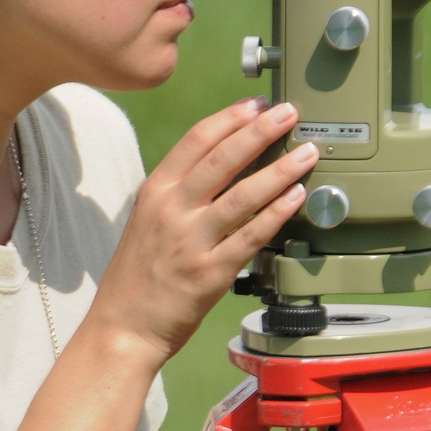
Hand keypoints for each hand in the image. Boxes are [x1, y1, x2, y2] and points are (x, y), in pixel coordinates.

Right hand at [93, 98, 317, 363]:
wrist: (123, 327)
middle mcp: (172, 210)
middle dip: (260, 130)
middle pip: (223, 159)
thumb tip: (226, 165)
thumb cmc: (138, 275)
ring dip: (280, 169)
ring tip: (307, 152)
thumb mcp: (148, 220)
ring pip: (243, 194)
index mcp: (155, 192)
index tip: (258, 103)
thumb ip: (180, 193)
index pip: (196, 140)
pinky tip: (297, 197)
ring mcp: (192, 241)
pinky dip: (277, 213)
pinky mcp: (211, 272)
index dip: (231, 117)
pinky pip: (251, 236)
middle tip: (289, 112)